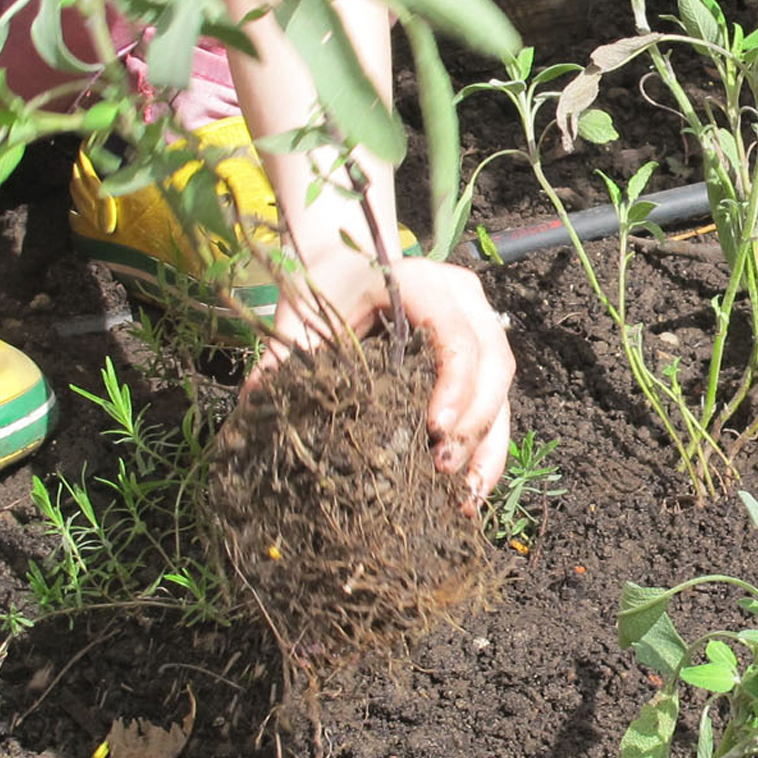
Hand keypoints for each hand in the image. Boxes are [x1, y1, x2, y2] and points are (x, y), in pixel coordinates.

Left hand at [265, 250, 516, 500]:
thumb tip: (256, 400)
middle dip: (476, 420)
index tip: (435, 428)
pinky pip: (497, 401)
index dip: (455, 382)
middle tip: (442, 467)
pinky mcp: (479, 356)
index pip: (456, 331)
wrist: (346, 262)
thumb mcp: (303, 314)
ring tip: (465, 494)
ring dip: (488, 442)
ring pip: (502, 386)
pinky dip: (488, 446)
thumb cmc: (324, 286)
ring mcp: (478, 325)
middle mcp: (463, 300)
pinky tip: (471, 489)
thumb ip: (284, 355)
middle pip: (493, 361)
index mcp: (421, 282)